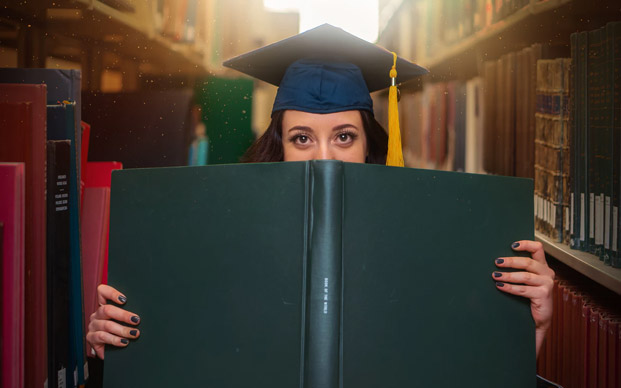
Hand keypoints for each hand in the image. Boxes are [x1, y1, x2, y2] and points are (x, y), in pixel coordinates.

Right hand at [86, 284, 140, 358]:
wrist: (109, 351)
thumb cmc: (118, 332)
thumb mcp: (123, 321)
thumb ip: (128, 314)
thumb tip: (146, 311)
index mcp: (104, 306)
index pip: (102, 292)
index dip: (112, 293)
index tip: (125, 299)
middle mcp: (97, 315)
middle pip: (107, 310)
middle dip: (124, 315)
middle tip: (136, 320)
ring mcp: (93, 326)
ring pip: (107, 325)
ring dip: (123, 330)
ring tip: (134, 333)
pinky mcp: (91, 338)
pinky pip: (103, 337)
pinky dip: (115, 340)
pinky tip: (124, 342)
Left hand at [492, 240, 554, 356]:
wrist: (539, 319)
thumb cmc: (529, 297)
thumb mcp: (526, 281)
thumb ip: (519, 269)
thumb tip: (498, 260)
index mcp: (542, 266)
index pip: (538, 249)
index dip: (526, 244)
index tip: (512, 245)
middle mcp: (547, 273)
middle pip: (528, 262)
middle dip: (510, 261)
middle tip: (497, 262)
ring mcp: (547, 284)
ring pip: (525, 276)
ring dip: (508, 275)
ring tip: (495, 276)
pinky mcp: (544, 294)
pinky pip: (524, 289)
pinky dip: (510, 287)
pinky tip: (500, 286)